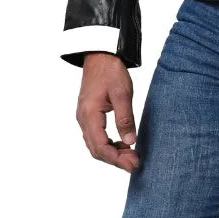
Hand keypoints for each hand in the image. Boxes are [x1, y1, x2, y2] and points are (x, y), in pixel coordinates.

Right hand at [75, 52, 140, 172]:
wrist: (100, 53)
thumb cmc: (110, 70)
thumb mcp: (122, 93)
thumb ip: (125, 118)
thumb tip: (130, 141)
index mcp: (90, 115)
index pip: (101, 147)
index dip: (117, 159)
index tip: (133, 164)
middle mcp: (83, 119)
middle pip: (96, 149)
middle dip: (115, 159)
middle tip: (135, 162)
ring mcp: (84, 117)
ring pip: (96, 144)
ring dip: (112, 152)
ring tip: (131, 155)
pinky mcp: (89, 114)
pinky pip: (96, 135)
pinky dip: (109, 143)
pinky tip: (122, 142)